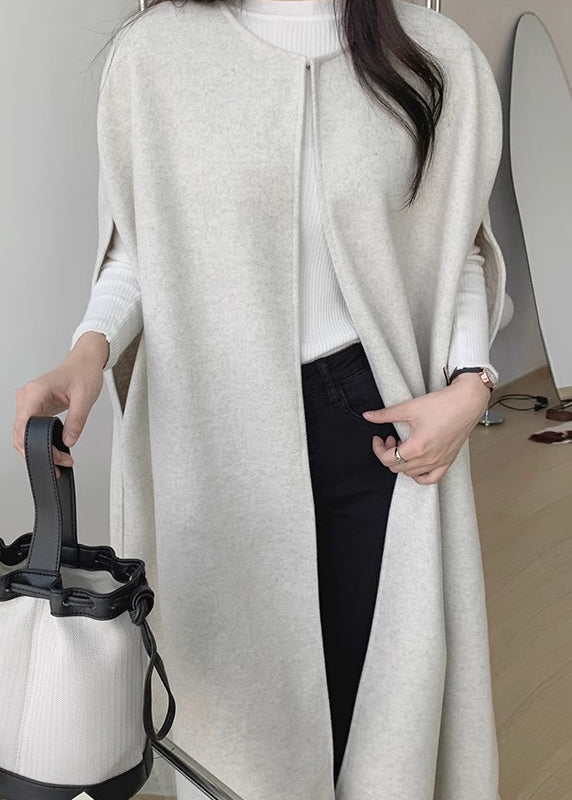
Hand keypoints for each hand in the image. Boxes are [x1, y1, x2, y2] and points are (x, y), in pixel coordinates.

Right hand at [13, 332, 107, 477]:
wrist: (85, 362)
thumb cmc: (83, 373)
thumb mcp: (85, 398)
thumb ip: (76, 420)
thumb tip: (68, 441)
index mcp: (35, 392)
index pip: (24, 425)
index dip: (33, 444)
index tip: (50, 456)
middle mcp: (27, 397)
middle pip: (21, 433)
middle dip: (38, 451)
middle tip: (60, 462)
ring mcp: (30, 403)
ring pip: (25, 433)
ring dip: (39, 447)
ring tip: (60, 458)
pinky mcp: (35, 408)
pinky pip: (32, 429)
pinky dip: (41, 440)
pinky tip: (54, 448)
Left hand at [361, 373, 490, 484]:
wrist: (466, 403)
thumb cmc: (442, 404)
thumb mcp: (409, 408)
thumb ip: (386, 415)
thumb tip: (368, 416)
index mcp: (417, 448)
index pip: (387, 459)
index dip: (378, 449)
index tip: (378, 438)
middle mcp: (428, 459)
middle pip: (397, 468)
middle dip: (389, 453)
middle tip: (391, 438)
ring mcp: (439, 462)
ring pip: (412, 474)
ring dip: (403, 462)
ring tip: (404, 446)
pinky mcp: (448, 461)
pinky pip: (431, 478)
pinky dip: (420, 475)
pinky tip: (416, 463)